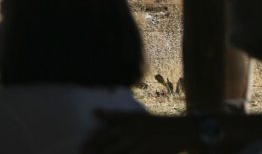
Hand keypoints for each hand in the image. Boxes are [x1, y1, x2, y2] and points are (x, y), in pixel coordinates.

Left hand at [82, 112, 196, 153]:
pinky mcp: (148, 153)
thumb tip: (94, 111)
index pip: (104, 136)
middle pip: (110, 149)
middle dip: (97, 153)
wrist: (180, 130)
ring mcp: (140, 147)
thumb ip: (113, 116)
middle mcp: (131, 137)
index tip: (81, 149)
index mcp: (126, 126)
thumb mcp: (133, 116)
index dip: (92, 144)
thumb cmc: (153, 123)